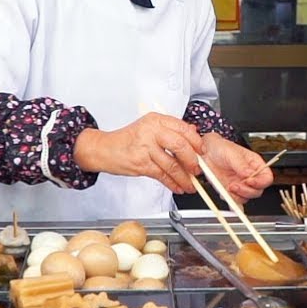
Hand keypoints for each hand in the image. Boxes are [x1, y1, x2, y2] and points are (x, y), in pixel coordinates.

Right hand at [73, 113, 203, 193]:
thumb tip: (193, 135)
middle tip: (197, 169)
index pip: (183, 128)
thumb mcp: (149, 128)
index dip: (196, 141)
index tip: (202, 151)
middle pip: (180, 145)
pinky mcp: (141, 163)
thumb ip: (170, 131)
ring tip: (190, 184)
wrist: (104, 148)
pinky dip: (172, 183)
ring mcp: (145, 147)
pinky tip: (177, 187)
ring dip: (184, 177)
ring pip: (172, 164)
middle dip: (192, 160)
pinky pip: (162, 175)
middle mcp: (151, 131)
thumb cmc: (128, 139)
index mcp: (156, 120)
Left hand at [201, 133, 272, 204]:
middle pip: (257, 191)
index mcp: (255, 165)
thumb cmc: (221, 148)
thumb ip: (241, 164)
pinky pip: (234, 200)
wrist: (206, 152)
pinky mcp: (231, 191)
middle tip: (235, 185)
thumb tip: (250, 174)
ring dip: (237, 196)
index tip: (249, 181)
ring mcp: (240, 184)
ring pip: (246, 198)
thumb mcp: (232, 153)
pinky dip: (229, 200)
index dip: (260, 182)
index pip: (266, 177)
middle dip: (247, 191)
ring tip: (228, 187)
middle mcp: (250, 176)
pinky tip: (224, 192)